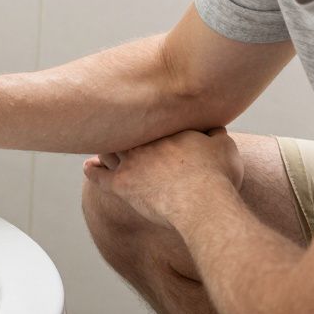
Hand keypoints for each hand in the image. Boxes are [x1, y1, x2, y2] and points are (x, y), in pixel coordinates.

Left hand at [83, 128, 243, 227]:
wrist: (202, 202)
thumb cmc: (217, 176)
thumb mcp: (225, 147)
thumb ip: (216, 133)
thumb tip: (214, 127)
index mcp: (167, 129)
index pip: (147, 116)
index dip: (142, 115)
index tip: (137, 111)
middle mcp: (144, 141)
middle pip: (125, 131)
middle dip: (119, 127)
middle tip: (111, 123)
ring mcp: (130, 161)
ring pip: (110, 150)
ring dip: (105, 148)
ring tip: (101, 145)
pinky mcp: (122, 184)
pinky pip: (99, 176)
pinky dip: (92, 170)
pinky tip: (88, 167)